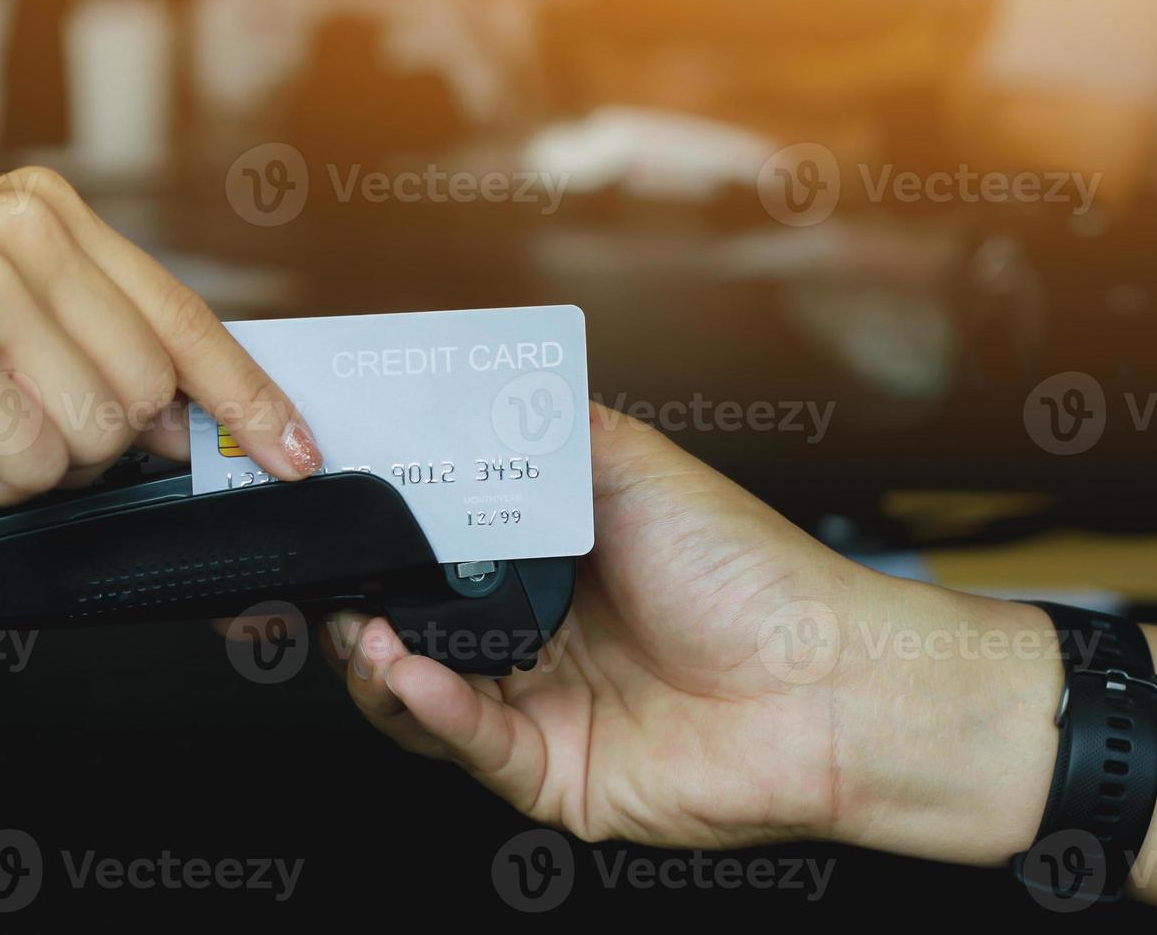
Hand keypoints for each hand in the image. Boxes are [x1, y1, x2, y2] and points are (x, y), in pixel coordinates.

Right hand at [0, 169, 320, 503]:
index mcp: (49, 213)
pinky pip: (30, 464)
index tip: (293, 446)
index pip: (186, 319)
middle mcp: (25, 232)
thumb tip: (189, 421)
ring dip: (33, 460)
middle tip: (12, 420)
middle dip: (92, 440)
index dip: (248, 396)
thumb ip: (93, 344)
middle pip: (148, 395)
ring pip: (95, 438)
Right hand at [329, 404, 1070, 861]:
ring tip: (360, 632)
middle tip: (326, 587)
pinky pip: (471, 746)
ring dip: (377, 669)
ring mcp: (541, 714)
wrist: (830, 681)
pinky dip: (432, 712)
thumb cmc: (752, 575)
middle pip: (413, 638)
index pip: (437, 564)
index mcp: (548, 575)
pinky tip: (411, 675)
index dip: (384, 548)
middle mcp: (537, 646)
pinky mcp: (553, 775)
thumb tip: (481, 382)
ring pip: (421, 704)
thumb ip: (556, 428)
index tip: (339, 516)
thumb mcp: (637, 469)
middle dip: (356, 615)